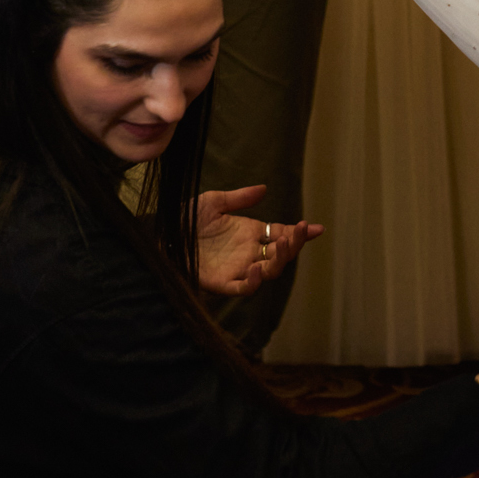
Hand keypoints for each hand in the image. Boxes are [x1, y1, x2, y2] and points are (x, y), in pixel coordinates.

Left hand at [195, 185, 322, 294]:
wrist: (161, 235)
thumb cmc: (186, 220)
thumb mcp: (214, 202)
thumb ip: (239, 198)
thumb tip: (264, 189)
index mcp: (250, 233)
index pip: (281, 234)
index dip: (300, 233)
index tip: (316, 228)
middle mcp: (248, 253)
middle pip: (280, 254)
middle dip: (294, 244)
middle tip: (300, 232)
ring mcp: (237, 269)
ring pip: (268, 272)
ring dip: (279, 260)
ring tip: (283, 244)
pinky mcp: (222, 283)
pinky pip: (243, 288)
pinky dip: (252, 282)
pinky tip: (256, 269)